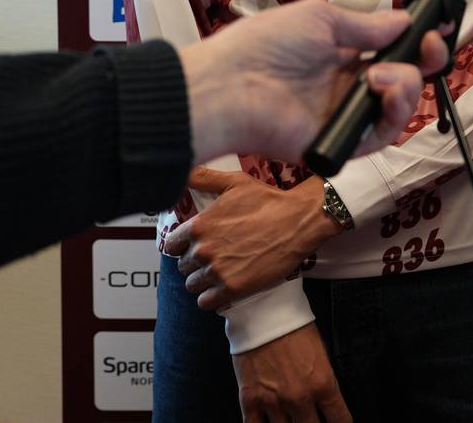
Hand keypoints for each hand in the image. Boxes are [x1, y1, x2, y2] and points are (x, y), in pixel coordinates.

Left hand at [164, 170, 337, 310]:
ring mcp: (217, 271)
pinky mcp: (233, 289)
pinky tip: (225, 286)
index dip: (185, 245)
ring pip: (193, 285)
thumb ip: (204, 178)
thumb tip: (184, 170)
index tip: (198, 244)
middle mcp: (203, 250)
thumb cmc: (269, 200)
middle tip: (217, 256)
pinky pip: (206, 302)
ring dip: (204, 280)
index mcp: (199, 226)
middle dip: (197, 262)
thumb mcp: (235, 183)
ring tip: (222, 271)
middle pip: (184, 266)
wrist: (300, 221)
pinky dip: (212, 297)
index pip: (172, 245)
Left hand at [177, 0, 449, 162]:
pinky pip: (383, 133)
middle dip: (425, 59)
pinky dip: (393, 111)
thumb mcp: (320, 19)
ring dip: (405, 83)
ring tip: (380, 74)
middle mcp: (346, 85)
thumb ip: (367, 25)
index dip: (415, 41)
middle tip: (432, 46)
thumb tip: (404, 20)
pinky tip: (379, 89)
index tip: (436, 28)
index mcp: (338, 53)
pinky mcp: (343, 143)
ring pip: (400, 104)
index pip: (389, 49)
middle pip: (403, 76)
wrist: (231, 88)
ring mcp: (346, 115)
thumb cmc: (265, 45)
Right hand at [232, 323, 351, 422]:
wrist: (264, 312)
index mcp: (322, 384)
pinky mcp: (250, 400)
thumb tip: (325, 399)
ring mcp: (273, 402)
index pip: (340, 420)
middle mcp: (299, 397)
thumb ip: (323, 381)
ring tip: (291, 418)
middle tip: (313, 420)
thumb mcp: (321, 353)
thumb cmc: (293, 326)